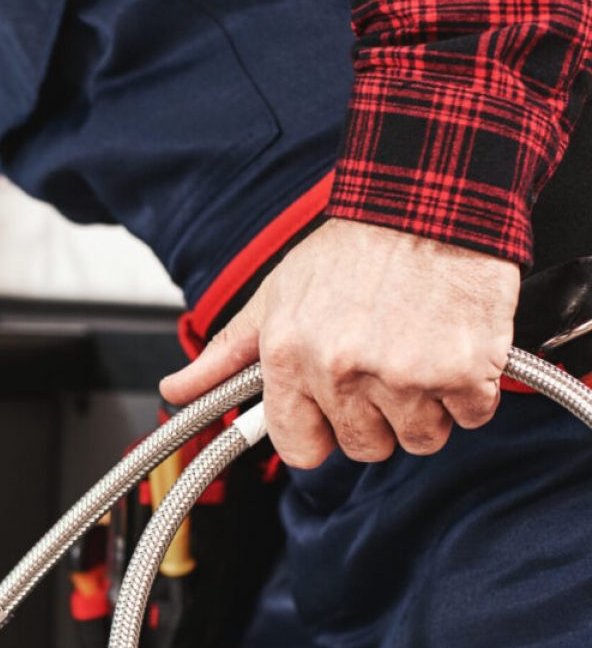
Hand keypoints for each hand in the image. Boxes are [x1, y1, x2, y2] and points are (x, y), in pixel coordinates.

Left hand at [160, 218, 520, 467]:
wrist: (431, 199)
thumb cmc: (353, 248)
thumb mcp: (274, 297)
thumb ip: (226, 354)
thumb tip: (175, 392)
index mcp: (289, 357)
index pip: (300, 448)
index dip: (322, 434)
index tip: (335, 416)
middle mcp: (341, 370)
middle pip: (364, 447)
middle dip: (378, 416)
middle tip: (385, 363)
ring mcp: (404, 374)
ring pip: (420, 438)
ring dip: (427, 405)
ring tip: (420, 348)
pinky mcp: (463, 371)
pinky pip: (470, 416)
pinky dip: (473, 389)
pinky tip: (457, 345)